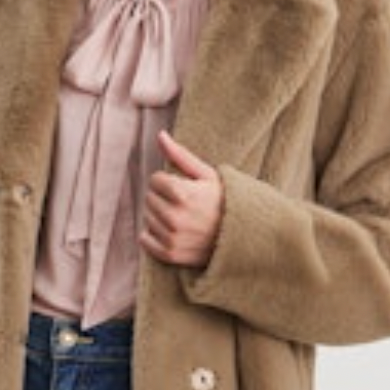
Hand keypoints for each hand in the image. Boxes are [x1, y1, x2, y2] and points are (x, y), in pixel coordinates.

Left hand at [139, 130, 222, 268]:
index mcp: (183, 194)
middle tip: (183, 203)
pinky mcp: (171, 254)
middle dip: (162, 197)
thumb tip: (160, 135)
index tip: (183, 187)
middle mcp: (175, 217)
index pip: (155, 180)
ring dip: (159, 216)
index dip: (168, 181)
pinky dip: (152, 236)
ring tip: (181, 217)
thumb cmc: (225, 201)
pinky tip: (171, 231)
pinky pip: (145, 240)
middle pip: (149, 198)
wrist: (244, 235)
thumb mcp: (207, 174)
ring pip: (147, 218)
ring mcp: (172, 238)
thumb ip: (180, 155)